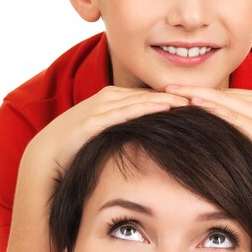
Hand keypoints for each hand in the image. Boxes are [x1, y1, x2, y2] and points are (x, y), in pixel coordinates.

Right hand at [25, 86, 189, 179]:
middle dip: (176, 95)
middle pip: (150, 94)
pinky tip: (166, 107)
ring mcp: (101, 106)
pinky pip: (125, 111)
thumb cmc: (79, 149)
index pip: (150, 97)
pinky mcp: (93, 119)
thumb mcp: (109, 137)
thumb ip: (129, 134)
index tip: (199, 102)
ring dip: (167, 99)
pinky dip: (146, 108)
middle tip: (205, 98)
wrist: (46, 156)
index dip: (175, 98)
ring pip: (140, 99)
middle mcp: (109, 98)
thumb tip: (153, 144)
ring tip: (193, 101)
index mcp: (114, 100)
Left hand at [165, 85, 251, 197]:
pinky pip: (232, 119)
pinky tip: (194, 107)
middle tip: (168, 87)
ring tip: (173, 94)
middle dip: (193, 89)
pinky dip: (212, 112)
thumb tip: (211, 124)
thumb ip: (241, 125)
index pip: (227, 93)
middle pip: (222, 93)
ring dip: (197, 97)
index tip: (178, 90)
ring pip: (224, 102)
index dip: (201, 92)